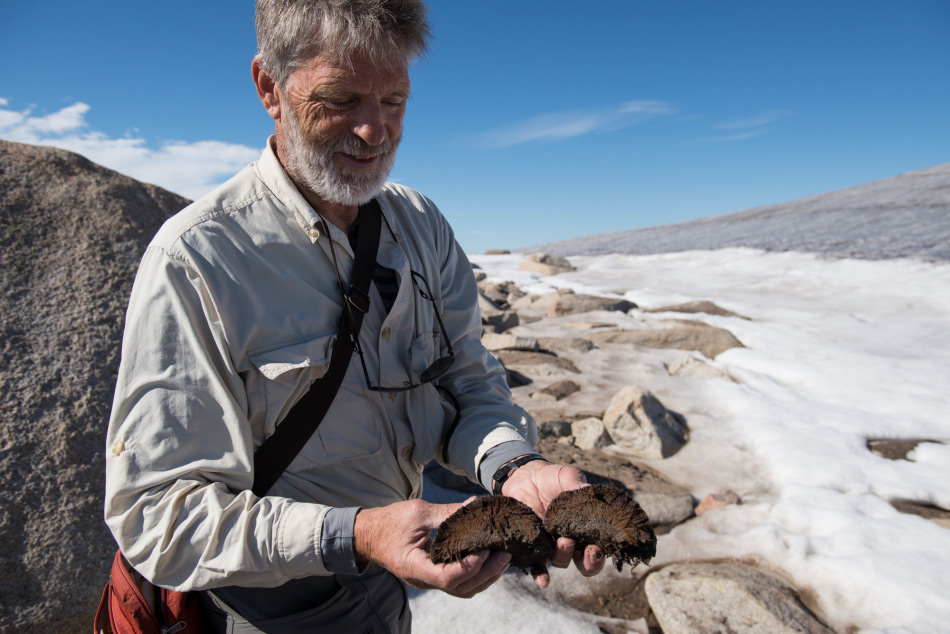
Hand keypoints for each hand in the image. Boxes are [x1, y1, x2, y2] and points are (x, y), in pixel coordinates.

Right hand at [354, 498, 510, 597]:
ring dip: (485, 576)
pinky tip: (488, 559)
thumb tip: (475, 505)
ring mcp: (428, 580)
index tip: (485, 548)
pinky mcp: (433, 575)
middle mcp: (423, 580)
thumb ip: (447, 512)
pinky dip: (476, 574)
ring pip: (462, 589)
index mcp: (414, 567)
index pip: (447, 577)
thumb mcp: (418, 512)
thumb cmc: (390, 522)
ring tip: (503, 558)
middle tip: (506, 554)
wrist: (368, 534)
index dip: (470, 566)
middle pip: (461, 588)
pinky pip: (458, 583)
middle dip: (487, 573)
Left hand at [501, 460, 605, 587]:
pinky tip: (542, 581)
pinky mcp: (532, 545)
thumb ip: (577, 484)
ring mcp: (551, 544)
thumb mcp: (567, 476)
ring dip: (564, 557)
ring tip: (561, 541)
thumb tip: (586, 490)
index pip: (599, 547)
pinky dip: (540, 575)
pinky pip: (537, 565)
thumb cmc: (551, 477)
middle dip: (589, 562)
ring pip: (562, 561)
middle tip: (587, 550)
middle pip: (584, 563)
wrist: (524, 477)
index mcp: (584, 526)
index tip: (598, 547)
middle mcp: (571, 540)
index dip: (601, 553)